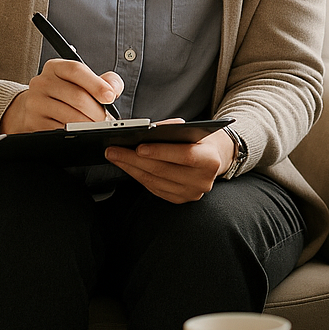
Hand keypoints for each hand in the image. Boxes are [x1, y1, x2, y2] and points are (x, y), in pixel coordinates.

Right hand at [0, 59, 122, 133]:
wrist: (32, 107)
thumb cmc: (64, 93)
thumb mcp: (82, 80)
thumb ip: (104, 80)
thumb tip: (113, 89)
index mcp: (56, 67)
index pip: (76, 70)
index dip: (96, 84)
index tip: (110, 97)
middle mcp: (42, 82)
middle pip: (77, 96)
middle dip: (96, 111)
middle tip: (105, 119)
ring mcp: (35, 102)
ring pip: (69, 116)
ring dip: (87, 124)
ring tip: (95, 126)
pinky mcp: (33, 122)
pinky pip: (59, 130)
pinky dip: (74, 133)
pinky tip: (79, 132)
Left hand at [104, 121, 235, 203]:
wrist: (214, 159)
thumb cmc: (199, 140)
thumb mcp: (193, 130)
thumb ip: (173, 129)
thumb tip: (146, 130)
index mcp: (210, 160)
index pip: (184, 155)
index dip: (161, 151)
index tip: (138, 147)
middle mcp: (202, 180)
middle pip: (164, 170)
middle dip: (135, 159)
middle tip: (114, 150)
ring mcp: (191, 193)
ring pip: (154, 181)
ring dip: (131, 168)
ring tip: (115, 156)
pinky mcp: (180, 199)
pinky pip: (154, 188)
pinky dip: (138, 176)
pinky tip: (127, 167)